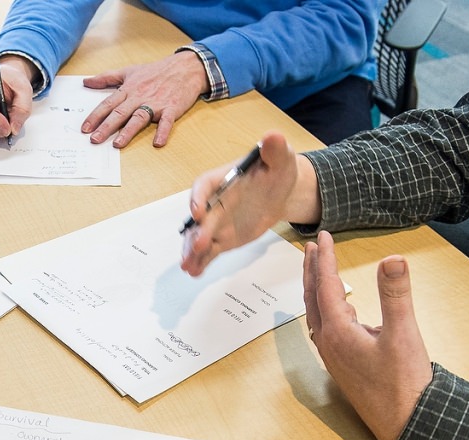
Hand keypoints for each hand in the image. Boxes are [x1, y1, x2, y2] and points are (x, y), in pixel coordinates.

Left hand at [81, 51, 207, 147]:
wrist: (186, 67)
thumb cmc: (156, 71)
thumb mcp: (129, 71)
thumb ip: (107, 78)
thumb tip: (86, 82)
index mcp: (129, 89)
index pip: (108, 104)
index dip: (95, 116)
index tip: (84, 128)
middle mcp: (139, 97)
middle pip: (120, 113)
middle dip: (106, 127)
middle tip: (94, 139)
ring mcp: (155, 103)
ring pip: (139, 118)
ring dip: (128, 131)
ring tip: (118, 144)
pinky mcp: (171, 108)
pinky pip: (166, 121)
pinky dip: (162, 132)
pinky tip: (157, 143)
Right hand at [181, 131, 304, 276]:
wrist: (279, 192)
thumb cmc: (276, 170)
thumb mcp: (280, 158)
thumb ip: (274, 150)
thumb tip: (273, 136)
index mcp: (221, 179)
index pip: (204, 186)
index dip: (198, 198)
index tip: (198, 212)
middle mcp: (213, 202)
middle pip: (200, 218)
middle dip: (197, 232)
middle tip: (197, 245)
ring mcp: (216, 223)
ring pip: (200, 237)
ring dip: (192, 251)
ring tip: (188, 266)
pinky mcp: (222, 239)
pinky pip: (210, 251)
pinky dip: (202, 261)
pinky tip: (195, 273)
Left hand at [304, 231, 432, 439]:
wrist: (406, 424)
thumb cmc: (404, 383)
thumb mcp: (404, 335)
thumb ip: (396, 295)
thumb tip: (392, 258)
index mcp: (337, 332)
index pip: (326, 286)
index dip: (324, 259)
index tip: (323, 236)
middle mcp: (328, 343)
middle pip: (313, 299)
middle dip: (312, 271)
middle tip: (311, 247)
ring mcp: (333, 356)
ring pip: (318, 314)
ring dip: (318, 290)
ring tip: (320, 270)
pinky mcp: (343, 366)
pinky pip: (327, 329)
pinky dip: (328, 310)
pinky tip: (342, 311)